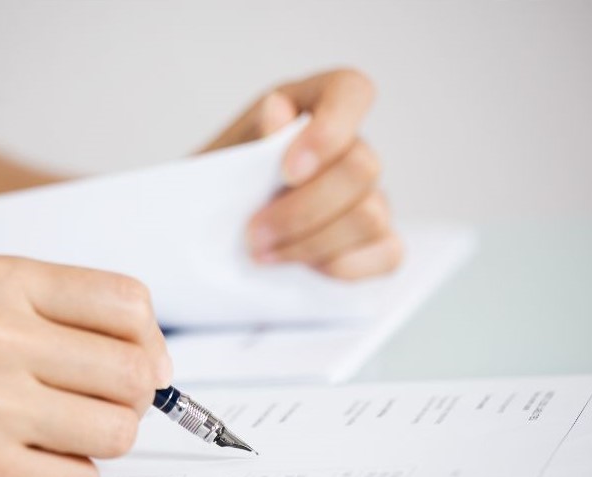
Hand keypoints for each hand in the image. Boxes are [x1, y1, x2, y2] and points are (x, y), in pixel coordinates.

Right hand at [0, 256, 170, 476]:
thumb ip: (53, 314)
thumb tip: (147, 354)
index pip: (128, 302)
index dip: (147, 338)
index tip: (143, 360)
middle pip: (134, 371)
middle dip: (130, 397)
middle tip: (101, 405)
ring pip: (117, 431)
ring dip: (98, 440)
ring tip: (54, 433)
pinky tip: (27, 463)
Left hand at [203, 70, 402, 279]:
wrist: (204, 238)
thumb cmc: (213, 194)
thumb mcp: (216, 161)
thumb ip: (250, 137)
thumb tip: (278, 114)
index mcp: (309, 107)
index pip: (351, 91)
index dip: (330, 130)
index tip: (287, 173)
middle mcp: (347, 147)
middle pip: (361, 167)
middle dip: (303, 211)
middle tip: (253, 236)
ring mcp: (368, 195)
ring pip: (371, 215)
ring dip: (312, 243)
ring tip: (264, 255)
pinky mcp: (377, 242)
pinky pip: (387, 253)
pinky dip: (342, 267)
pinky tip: (303, 270)